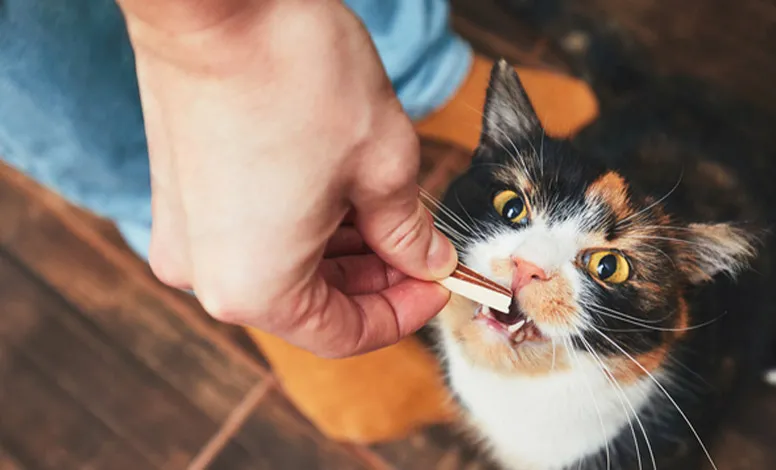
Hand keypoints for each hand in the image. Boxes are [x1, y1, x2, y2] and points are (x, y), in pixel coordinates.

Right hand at [115, 0, 456, 356]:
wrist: (215, 0)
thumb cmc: (296, 77)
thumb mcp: (383, 166)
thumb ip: (409, 232)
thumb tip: (427, 260)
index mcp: (255, 288)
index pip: (346, 334)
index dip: (405, 312)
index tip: (442, 281)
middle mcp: (207, 274)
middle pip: (311, 304)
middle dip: (377, 279)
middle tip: (426, 245)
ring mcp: (185, 233)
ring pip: (283, 268)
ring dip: (344, 251)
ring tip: (391, 211)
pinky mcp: (179, 195)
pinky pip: (253, 234)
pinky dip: (304, 226)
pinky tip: (344, 193)